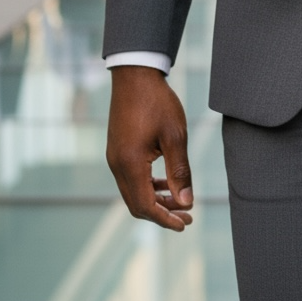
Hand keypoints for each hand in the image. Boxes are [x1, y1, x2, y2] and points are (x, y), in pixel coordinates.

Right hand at [106, 66, 193, 231]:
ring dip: (156, 200)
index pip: (145, 205)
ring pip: (133, 192)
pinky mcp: (117, 151)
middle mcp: (117, 165)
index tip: (185, 224)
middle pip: (137, 204)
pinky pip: (131, 178)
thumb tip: (186, 202)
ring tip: (181, 202)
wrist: (135, 76)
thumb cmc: (157, 103)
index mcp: (130, 164)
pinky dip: (148, 186)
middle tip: (187, 217)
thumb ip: (180, 171)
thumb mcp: (175, 136)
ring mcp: (114, 158)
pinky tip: (166, 183)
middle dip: (162, 213)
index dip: (165, 218)